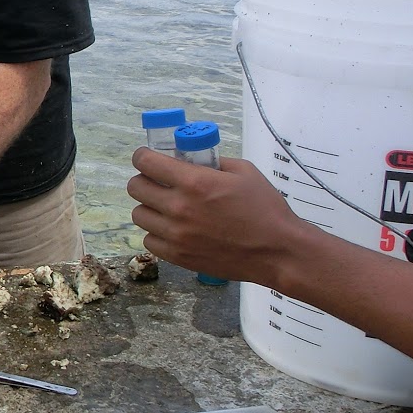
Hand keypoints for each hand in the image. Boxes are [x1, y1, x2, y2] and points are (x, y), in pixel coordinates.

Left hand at [126, 147, 307, 286]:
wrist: (277, 251)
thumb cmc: (265, 210)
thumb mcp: (243, 171)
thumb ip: (213, 162)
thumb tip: (192, 159)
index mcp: (194, 182)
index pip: (146, 162)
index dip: (143, 156)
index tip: (146, 157)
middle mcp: (179, 208)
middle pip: (135, 187)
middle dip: (144, 179)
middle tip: (157, 181)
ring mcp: (176, 235)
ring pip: (138, 215)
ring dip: (149, 207)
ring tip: (166, 207)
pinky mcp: (178, 256)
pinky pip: (149, 240)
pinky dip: (157, 233)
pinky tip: (173, 229)